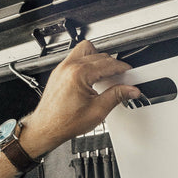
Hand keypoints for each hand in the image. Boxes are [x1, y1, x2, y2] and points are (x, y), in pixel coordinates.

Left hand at [20, 40, 139, 157]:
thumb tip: (131, 90)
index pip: (109, 64)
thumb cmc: (65, 122)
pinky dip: (87, 62)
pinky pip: (76, 57)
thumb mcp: (98, 110)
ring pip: (86, 49)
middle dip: (113, 66)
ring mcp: (62, 68)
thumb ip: (117, 96)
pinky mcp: (59, 72)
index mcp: (79, 74)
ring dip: (99, 58)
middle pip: (100, 55)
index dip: (123, 68)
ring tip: (106, 73)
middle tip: (121, 78)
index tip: (130, 74)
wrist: (47, 128)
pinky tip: (92, 76)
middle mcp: (69, 66)